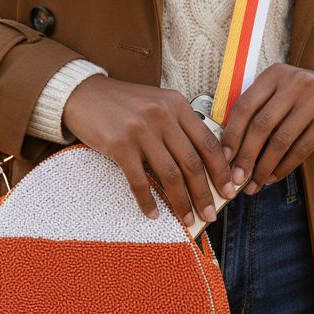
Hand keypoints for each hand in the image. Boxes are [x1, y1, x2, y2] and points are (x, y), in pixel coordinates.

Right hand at [61, 75, 236, 225]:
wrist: (83, 94)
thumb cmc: (123, 104)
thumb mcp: (157, 104)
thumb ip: (179, 126)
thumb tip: (201, 165)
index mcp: (177, 105)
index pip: (208, 142)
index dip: (221, 170)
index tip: (229, 190)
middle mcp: (162, 116)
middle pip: (192, 162)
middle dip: (204, 193)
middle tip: (210, 214)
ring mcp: (140, 130)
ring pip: (170, 175)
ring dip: (181, 202)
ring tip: (187, 219)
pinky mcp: (119, 145)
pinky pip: (139, 181)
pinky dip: (147, 201)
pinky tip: (153, 213)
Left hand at [218, 63, 313, 193]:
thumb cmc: (305, 97)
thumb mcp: (282, 91)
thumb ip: (259, 109)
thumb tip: (230, 149)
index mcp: (274, 74)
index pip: (244, 106)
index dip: (231, 134)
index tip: (223, 158)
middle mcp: (294, 83)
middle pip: (261, 125)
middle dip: (246, 156)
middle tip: (236, 177)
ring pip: (281, 140)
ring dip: (264, 167)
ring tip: (254, 184)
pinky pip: (302, 148)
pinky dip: (284, 166)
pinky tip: (274, 177)